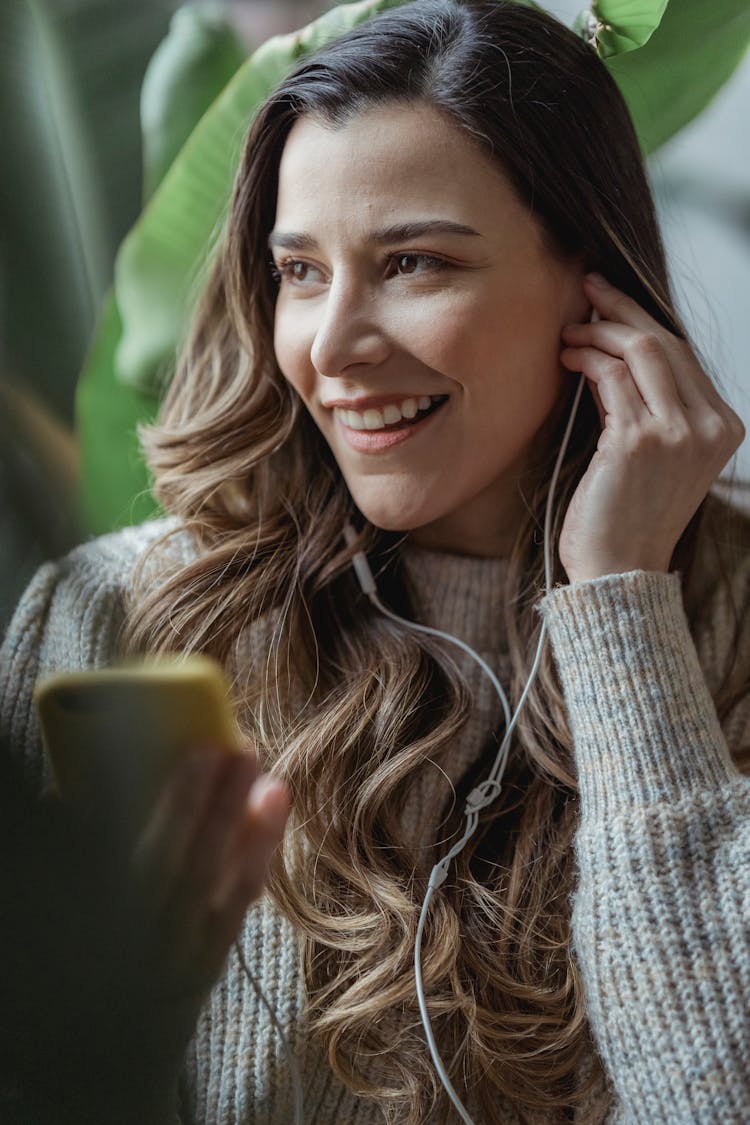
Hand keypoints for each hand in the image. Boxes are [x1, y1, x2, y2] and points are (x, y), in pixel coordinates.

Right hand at [1, 743, 288, 1123]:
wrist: (94, 1068)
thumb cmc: (72, 970)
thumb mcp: (59, 919)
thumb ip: (72, 859)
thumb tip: (63, 800)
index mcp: (101, 926)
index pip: (138, 857)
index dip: (173, 804)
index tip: (198, 753)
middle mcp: (138, 950)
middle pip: (184, 866)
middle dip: (216, 805)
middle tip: (241, 751)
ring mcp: (175, 965)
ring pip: (218, 890)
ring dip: (249, 831)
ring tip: (271, 779)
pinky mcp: (203, 973)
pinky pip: (235, 913)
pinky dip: (255, 864)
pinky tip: (269, 822)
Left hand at [557, 272, 745, 583]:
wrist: (619, 572)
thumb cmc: (628, 518)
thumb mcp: (655, 456)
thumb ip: (649, 406)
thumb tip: (615, 352)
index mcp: (723, 427)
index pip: (684, 356)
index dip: (644, 319)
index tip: (612, 301)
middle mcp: (709, 427)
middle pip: (666, 342)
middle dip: (621, 309)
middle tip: (587, 289)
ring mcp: (678, 433)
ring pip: (640, 351)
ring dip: (597, 333)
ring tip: (568, 332)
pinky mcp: (638, 442)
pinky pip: (611, 379)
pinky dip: (586, 360)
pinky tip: (567, 358)